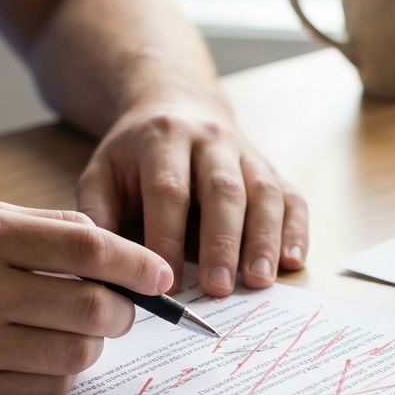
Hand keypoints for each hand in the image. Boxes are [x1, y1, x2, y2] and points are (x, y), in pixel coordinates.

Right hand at [0, 204, 172, 394]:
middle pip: (92, 307)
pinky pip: (44, 390)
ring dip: (92, 345)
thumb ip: (36, 228)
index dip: (136, 263)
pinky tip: (43, 359)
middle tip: (120, 310)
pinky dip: (59, 376)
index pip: (86, 246)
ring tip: (76, 333)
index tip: (160, 274)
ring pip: (75, 354)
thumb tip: (111, 245)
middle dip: (122, 312)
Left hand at [74, 101, 307, 297]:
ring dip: (263, 240)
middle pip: (223, 190)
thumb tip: (104, 270)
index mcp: (163, 138)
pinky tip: (291, 263)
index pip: (169, 190)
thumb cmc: (136, 156)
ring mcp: (247, 152)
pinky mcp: (272, 168)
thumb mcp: (102, 174)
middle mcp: (211, 139)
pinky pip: (292, 198)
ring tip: (258, 282)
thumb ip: (99, 218)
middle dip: (222, 241)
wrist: (176, 108)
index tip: (165, 283)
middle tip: (219, 287)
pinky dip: (295, 231)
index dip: (168, 237)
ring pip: (263, 193)